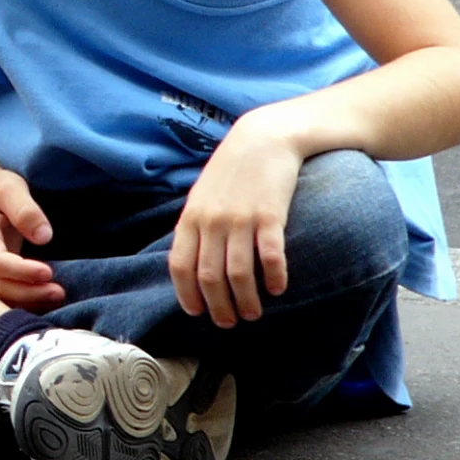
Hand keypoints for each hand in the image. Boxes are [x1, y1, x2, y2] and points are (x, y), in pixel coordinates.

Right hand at [0, 167, 62, 310]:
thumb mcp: (10, 188)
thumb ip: (25, 209)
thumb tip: (43, 236)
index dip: (22, 271)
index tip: (49, 272)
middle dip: (29, 292)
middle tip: (59, 291)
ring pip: (0, 296)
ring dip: (29, 300)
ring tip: (57, 295)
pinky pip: (4, 296)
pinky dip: (25, 301)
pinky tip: (46, 299)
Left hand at [170, 111, 300, 326]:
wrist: (265, 137)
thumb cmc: (232, 170)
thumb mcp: (203, 194)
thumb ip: (196, 225)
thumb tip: (191, 263)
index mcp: (191, 217)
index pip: (180, 266)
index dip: (187, 294)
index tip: (197, 313)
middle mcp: (212, 221)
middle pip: (209, 277)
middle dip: (218, 307)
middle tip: (229, 322)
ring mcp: (240, 219)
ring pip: (238, 274)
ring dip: (246, 301)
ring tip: (253, 314)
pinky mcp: (270, 215)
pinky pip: (271, 257)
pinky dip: (274, 278)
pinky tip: (279, 288)